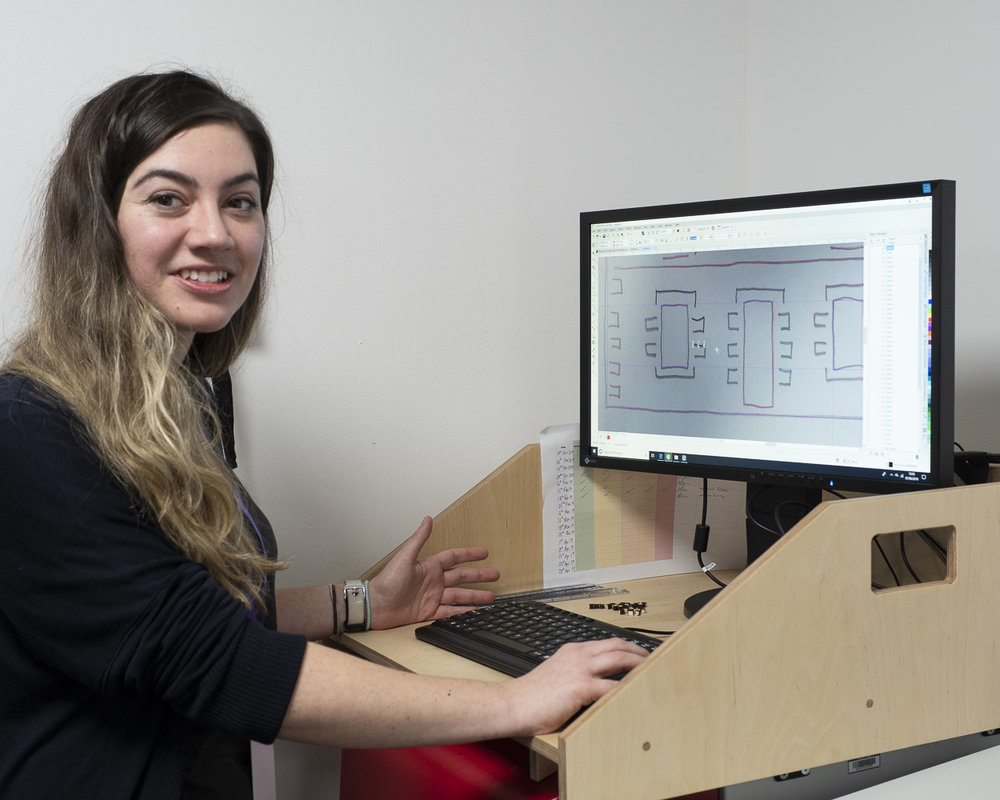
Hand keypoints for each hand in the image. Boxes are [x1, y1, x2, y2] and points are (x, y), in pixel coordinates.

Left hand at [368, 517, 499, 629]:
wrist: (376, 606)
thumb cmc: (387, 582)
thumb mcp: (404, 557)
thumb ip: (418, 539)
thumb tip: (427, 519)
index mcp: (429, 566)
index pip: (454, 557)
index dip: (469, 555)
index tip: (484, 553)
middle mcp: (433, 581)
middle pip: (462, 577)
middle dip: (479, 576)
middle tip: (495, 575)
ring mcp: (432, 596)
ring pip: (459, 596)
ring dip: (475, 596)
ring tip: (491, 597)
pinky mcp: (428, 612)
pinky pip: (449, 612)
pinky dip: (462, 612)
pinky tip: (473, 612)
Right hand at [507, 638, 650, 734]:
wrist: (513, 703)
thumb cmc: (532, 696)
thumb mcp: (557, 675)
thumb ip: (577, 673)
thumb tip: (596, 683)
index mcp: (572, 651)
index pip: (607, 642)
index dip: (627, 646)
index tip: (639, 654)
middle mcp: (578, 655)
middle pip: (617, 645)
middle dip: (639, 652)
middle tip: (653, 660)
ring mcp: (580, 669)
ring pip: (618, 658)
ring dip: (639, 664)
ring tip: (653, 671)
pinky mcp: (580, 687)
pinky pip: (611, 685)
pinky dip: (627, 687)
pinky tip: (636, 692)